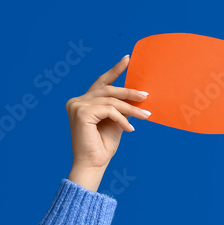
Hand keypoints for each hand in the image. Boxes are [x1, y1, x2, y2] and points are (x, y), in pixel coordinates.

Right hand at [65, 55, 150, 176]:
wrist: (93, 165)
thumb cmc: (103, 146)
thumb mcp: (116, 122)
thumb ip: (120, 107)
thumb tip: (136, 95)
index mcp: (83, 102)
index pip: (101, 82)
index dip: (115, 70)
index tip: (128, 59)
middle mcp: (77, 101)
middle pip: (108, 90)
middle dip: (129, 92)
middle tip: (146, 95)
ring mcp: (77, 105)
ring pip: (111, 100)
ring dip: (130, 108)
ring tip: (145, 115)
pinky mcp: (81, 112)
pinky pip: (109, 110)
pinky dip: (122, 119)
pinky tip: (130, 129)